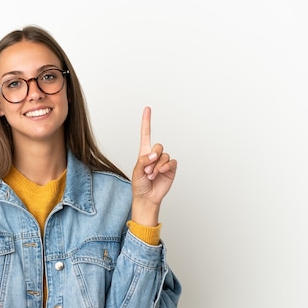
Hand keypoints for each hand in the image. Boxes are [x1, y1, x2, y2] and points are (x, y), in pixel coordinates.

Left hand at [131, 107, 176, 225]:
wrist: (146, 197)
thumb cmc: (139, 185)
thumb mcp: (136, 171)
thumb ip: (143, 160)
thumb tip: (153, 154)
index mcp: (144, 153)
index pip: (146, 134)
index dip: (147, 121)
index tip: (147, 109)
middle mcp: (155, 155)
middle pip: (158, 146)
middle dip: (152, 158)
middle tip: (147, 169)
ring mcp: (163, 162)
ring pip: (164, 155)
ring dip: (157, 165)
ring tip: (151, 175)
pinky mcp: (171, 169)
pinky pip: (171, 162)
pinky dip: (165, 167)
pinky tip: (160, 173)